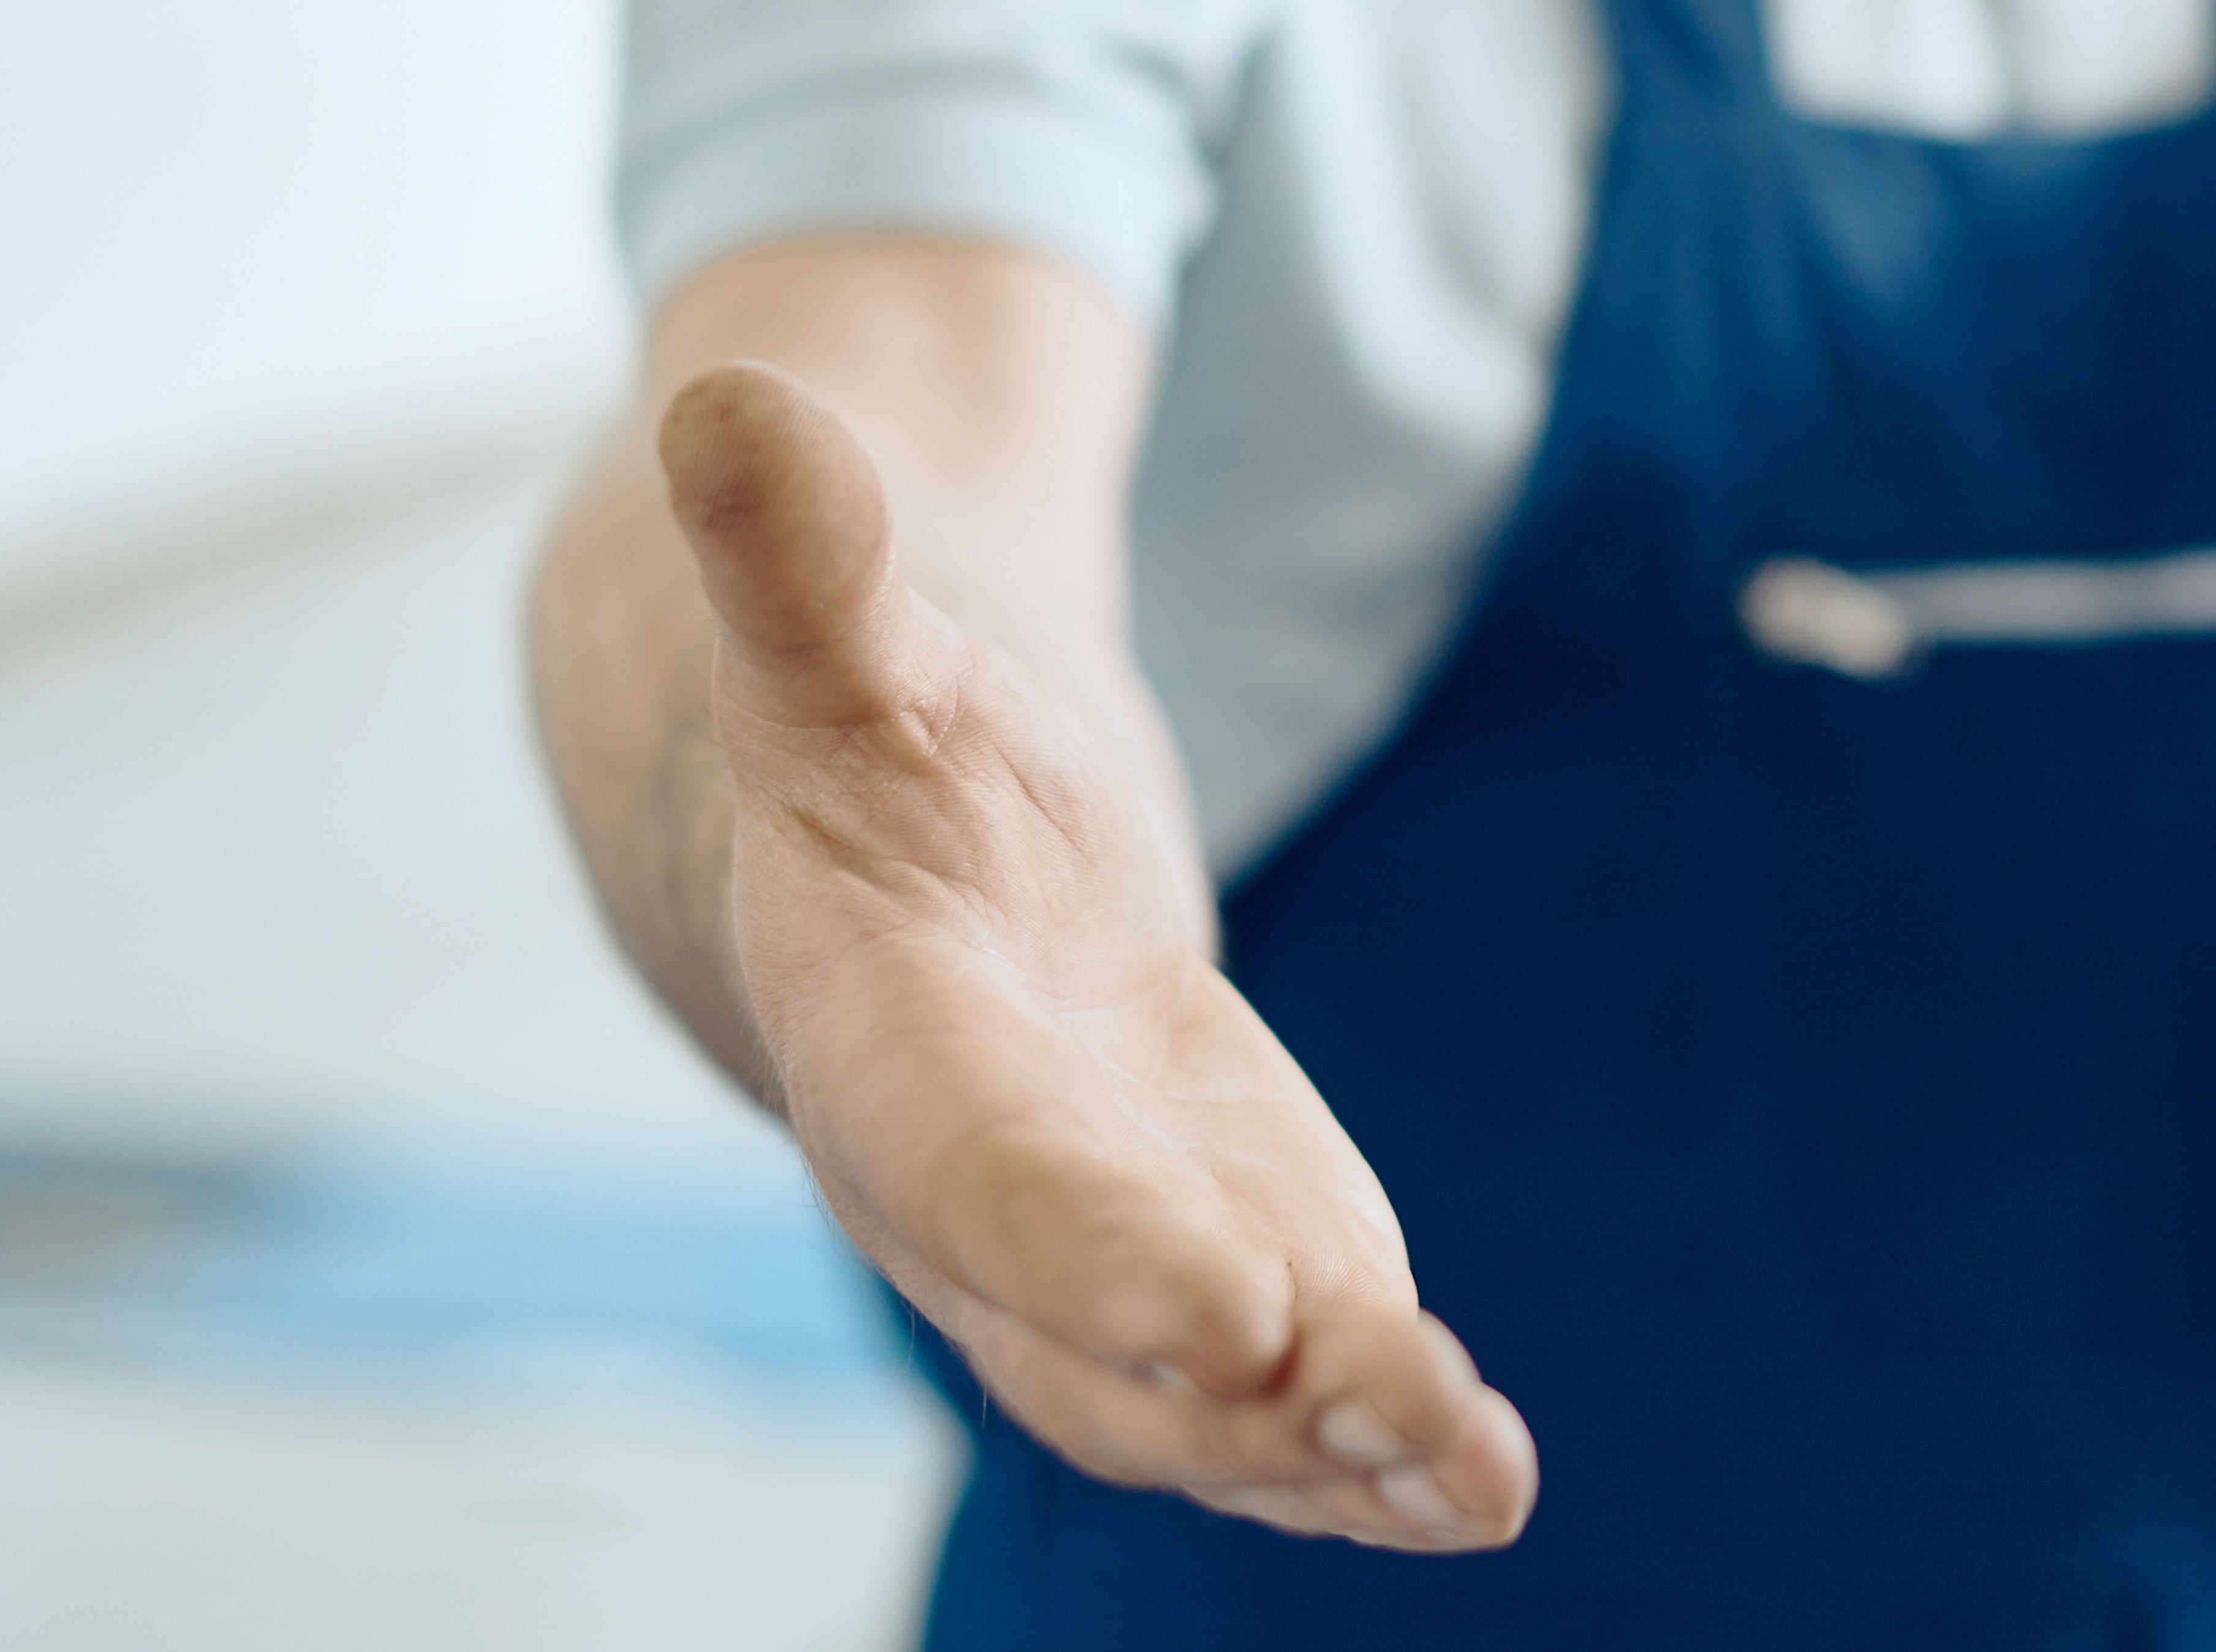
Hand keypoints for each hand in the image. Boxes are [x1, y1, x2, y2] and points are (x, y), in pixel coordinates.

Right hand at [660, 362, 1535, 1548]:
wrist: (896, 855)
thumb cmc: (873, 739)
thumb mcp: (847, 644)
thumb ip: (803, 559)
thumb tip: (736, 395)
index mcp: (885, 1048)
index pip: (982, 1171)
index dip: (1091, 1248)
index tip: (1235, 1313)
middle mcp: (980, 1192)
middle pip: (1096, 1330)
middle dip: (1238, 1391)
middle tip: (1395, 1408)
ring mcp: (1105, 1254)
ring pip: (1206, 1397)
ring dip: (1339, 1448)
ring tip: (1478, 1481)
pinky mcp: (1211, 1262)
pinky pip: (1283, 1388)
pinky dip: (1377, 1442)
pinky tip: (1480, 1483)